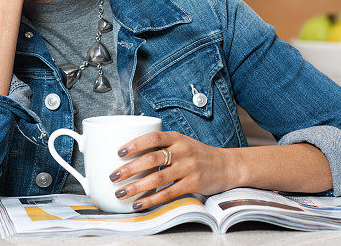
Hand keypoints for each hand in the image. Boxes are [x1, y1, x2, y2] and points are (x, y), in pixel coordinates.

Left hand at [108, 131, 236, 210]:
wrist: (227, 166)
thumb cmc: (198, 155)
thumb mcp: (182, 143)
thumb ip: (162, 146)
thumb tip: (132, 155)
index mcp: (177, 138)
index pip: (152, 137)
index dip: (135, 144)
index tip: (119, 152)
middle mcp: (182, 151)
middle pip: (151, 159)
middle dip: (129, 169)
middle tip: (113, 176)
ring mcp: (188, 168)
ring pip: (157, 178)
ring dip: (136, 187)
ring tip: (121, 193)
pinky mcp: (193, 184)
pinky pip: (168, 193)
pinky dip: (151, 200)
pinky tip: (139, 204)